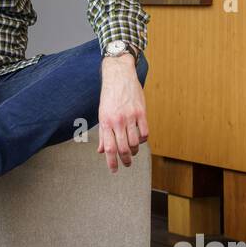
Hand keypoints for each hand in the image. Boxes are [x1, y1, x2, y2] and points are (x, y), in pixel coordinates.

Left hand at [97, 56, 148, 172]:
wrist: (119, 76)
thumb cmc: (109, 96)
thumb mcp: (102, 114)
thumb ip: (102, 134)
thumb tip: (101, 151)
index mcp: (105, 122)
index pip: (109, 148)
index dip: (112, 162)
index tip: (114, 170)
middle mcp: (117, 121)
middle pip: (123, 148)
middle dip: (125, 160)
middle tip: (127, 164)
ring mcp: (130, 116)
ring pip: (135, 142)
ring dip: (135, 150)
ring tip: (133, 151)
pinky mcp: (141, 112)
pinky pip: (145, 132)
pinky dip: (143, 139)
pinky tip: (140, 139)